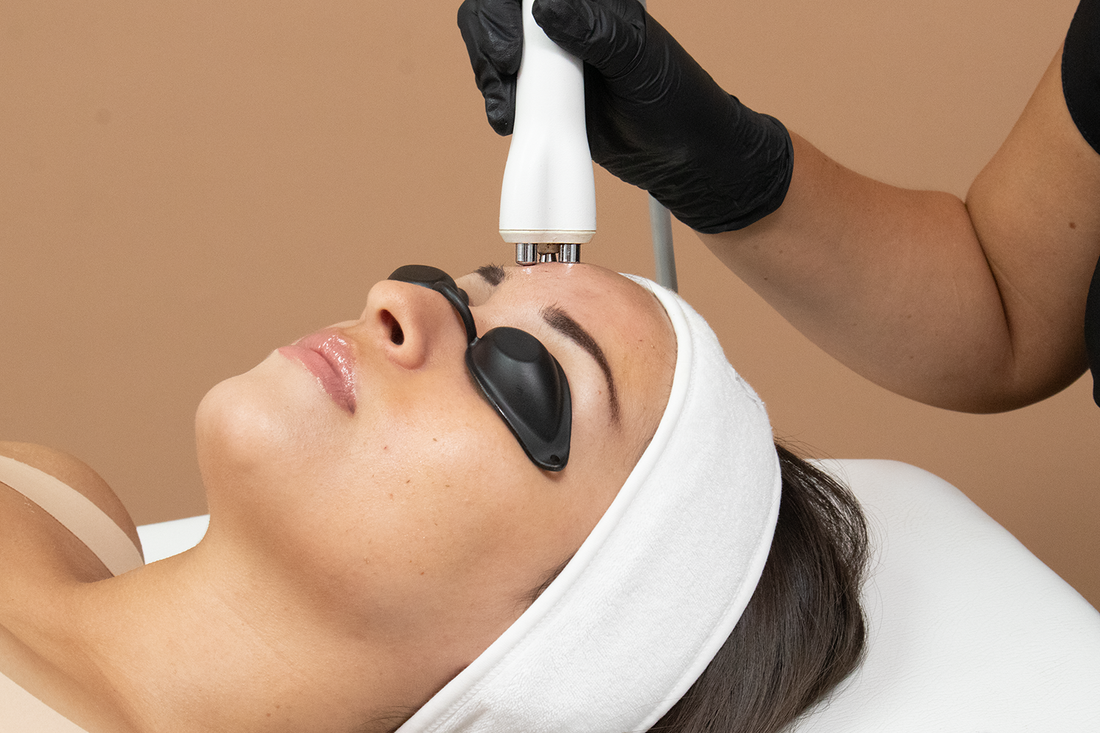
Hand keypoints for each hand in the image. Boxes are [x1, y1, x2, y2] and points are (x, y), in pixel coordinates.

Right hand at [457, 0, 792, 231]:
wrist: (678, 159)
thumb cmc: (674, 101)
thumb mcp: (638, 63)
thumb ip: (595, 33)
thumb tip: (546, 9)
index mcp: (592, 1)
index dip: (507, 8)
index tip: (513, 50)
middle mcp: (566, 19)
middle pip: (501, 10)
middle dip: (490, 40)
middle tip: (505, 75)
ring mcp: (550, 57)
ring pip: (494, 46)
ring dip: (490, 77)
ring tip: (509, 112)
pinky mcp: (540, 93)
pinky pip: (504, 85)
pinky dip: (499, 101)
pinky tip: (510, 120)